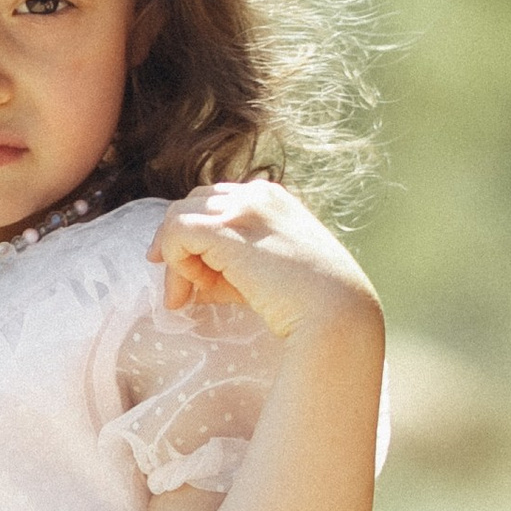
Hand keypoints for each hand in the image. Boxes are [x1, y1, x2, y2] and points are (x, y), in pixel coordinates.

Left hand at [150, 179, 381, 348]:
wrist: (336, 314)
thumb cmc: (309, 305)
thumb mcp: (266, 278)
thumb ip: (228, 273)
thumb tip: (188, 288)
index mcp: (271, 200)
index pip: (215, 205)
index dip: (199, 241)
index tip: (198, 280)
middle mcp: (256, 195)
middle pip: (192, 205)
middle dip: (181, 247)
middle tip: (184, 292)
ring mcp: (242, 207)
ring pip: (178, 217)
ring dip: (175, 259)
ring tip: (186, 297)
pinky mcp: (227, 228)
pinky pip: (176, 231)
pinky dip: (173, 262)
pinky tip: (188, 291)